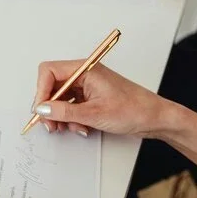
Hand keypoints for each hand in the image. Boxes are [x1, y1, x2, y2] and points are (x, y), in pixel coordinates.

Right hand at [31, 59, 196, 164]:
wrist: (155, 119)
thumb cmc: (134, 109)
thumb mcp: (94, 114)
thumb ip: (64, 112)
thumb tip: (42, 110)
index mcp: (85, 69)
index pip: (49, 72)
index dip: (41, 91)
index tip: (41, 110)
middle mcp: (84, 75)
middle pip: (52, 86)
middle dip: (50, 107)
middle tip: (50, 124)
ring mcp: (87, 87)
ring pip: (60, 99)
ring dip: (61, 116)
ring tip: (69, 128)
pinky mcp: (90, 98)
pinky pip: (70, 107)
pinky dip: (71, 119)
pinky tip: (81, 127)